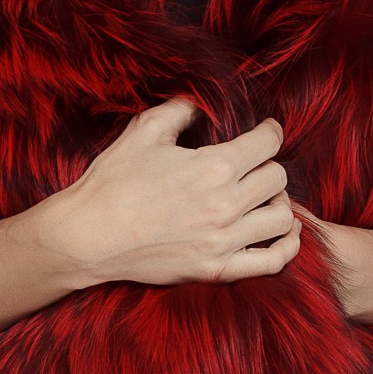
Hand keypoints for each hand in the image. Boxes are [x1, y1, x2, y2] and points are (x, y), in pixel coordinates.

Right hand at [47, 96, 302, 287]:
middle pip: (278, 178)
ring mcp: (223, 241)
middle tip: (255, 165)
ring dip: (278, 203)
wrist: (87, 236)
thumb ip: (181, 110)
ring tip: (263, 198)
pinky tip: (280, 233)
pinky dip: (285, 246)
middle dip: (269, 165)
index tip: (265, 131)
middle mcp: (226, 204)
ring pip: (282, 218)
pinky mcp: (216, 270)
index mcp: (213, 166)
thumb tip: (202, 104)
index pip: (267, 142)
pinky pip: (273, 261)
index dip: (270, 130)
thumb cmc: (112, 182)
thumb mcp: (144, 131)